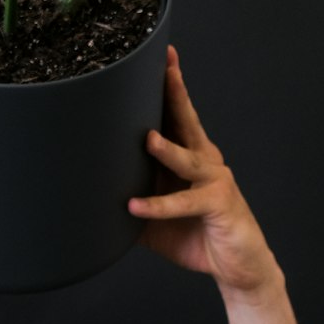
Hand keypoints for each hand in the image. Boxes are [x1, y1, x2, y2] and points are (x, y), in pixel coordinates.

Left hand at [129, 46, 281, 302]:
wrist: (238, 267)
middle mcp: (204, 159)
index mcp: (189, 153)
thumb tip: (86, 194)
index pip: (175, 113)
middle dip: (175, 90)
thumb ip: (130, 199)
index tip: (160, 56)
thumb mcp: (155, 216)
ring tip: (147, 139)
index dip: (167, 85)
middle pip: (186, 119)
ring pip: (187, 158)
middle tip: (164, 65)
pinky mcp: (219, 204)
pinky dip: (159, 205)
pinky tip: (135, 206)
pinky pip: (185, 202)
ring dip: (166, 149)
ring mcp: (214, 179)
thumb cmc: (194, 234)